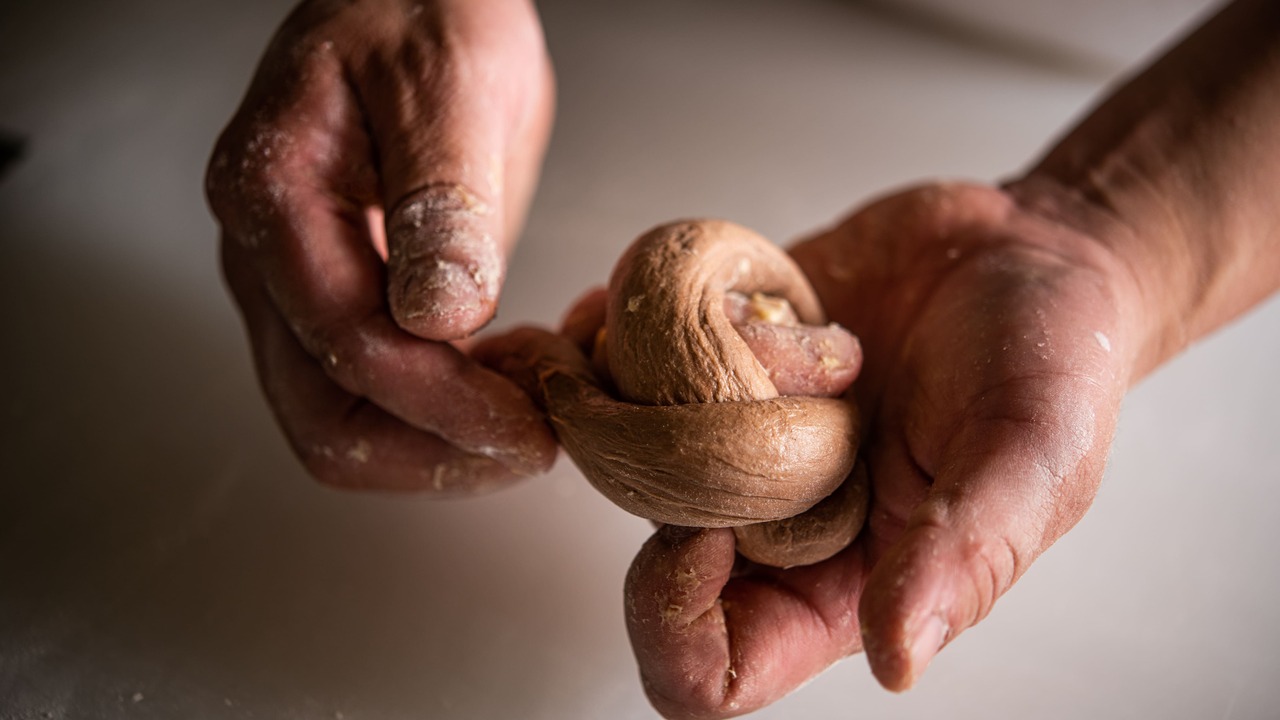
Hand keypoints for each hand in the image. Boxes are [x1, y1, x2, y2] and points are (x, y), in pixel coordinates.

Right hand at [206, 0, 556, 490]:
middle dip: (438, 453)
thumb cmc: (426, 10)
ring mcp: (295, 286)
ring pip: (346, 423)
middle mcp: (265, 257)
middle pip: (324, 420)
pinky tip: (518, 373)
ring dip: (445, 443)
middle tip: (539, 437)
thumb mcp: (450, 80)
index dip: (444, 407)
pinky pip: (378, 393)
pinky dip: (450, 411)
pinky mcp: (340, 298)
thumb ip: (443, 194)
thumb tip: (439, 315)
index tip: (533, 428)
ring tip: (538, 400)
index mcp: (273, 196)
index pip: (347, 348)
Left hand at [626, 183, 1146, 716]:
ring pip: (612, 453)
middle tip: (686, 389)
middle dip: (632, 477)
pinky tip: (645, 292)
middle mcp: (771, 520)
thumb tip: (900, 661)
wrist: (1025, 252)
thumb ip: (967, 555)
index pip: (717, 667)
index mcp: (840, 581)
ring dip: (614, 392)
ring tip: (687, 322)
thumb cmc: (1053, 362)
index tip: (705, 532)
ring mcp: (733, 438)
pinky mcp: (715, 359)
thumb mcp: (1032, 459)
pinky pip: (622, 363)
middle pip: (639, 557)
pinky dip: (610, 329)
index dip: (676, 625)